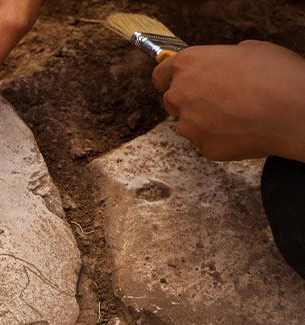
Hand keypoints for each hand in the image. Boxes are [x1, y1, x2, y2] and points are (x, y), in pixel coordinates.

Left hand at [153, 41, 304, 162]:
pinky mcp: (203, 147)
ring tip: (238, 114)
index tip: (176, 81)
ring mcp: (189, 124)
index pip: (160, 74)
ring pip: (190, 124)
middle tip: (217, 99)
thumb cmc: (275, 76)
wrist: (291, 111)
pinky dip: (221, 138)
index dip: (169, 78)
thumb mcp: (249, 50)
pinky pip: (207, 142)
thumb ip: (222, 59)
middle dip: (189, 100)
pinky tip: (243, 129)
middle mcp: (180, 94)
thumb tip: (222, 66)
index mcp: (187, 64)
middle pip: (173, 100)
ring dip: (206, 121)